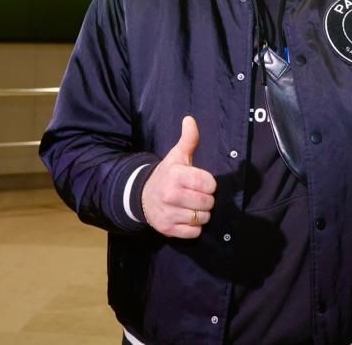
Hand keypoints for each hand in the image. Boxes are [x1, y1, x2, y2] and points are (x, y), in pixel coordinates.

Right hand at [141, 115, 216, 238]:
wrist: (142, 197)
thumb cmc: (167, 175)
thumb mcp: (177, 156)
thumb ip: (188, 139)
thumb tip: (190, 119)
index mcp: (176, 175)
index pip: (208, 183)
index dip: (209, 184)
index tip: (201, 183)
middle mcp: (171, 194)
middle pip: (208, 202)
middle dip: (206, 199)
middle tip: (196, 195)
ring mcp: (169, 213)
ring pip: (202, 218)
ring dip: (202, 214)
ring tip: (192, 206)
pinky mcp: (168, 229)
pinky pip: (194, 232)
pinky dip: (194, 227)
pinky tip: (186, 217)